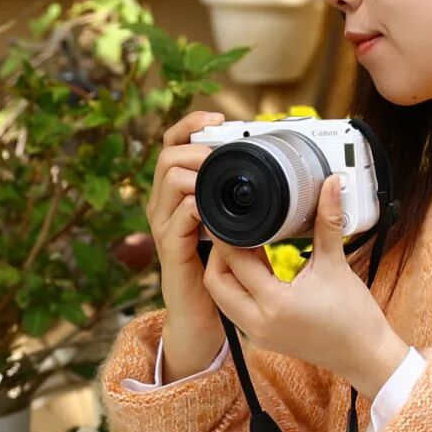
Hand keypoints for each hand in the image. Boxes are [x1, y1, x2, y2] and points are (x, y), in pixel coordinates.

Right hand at [147, 110, 225, 327]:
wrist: (204, 315)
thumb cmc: (219, 268)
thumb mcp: (230, 223)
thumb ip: (236, 198)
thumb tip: (266, 168)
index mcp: (177, 193)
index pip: (173, 143)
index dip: (191, 123)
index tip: (219, 116)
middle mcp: (164, 205)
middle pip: (168, 154)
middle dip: (197, 147)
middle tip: (223, 155)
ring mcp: (165, 226)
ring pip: (170, 179)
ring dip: (199, 173)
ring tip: (223, 180)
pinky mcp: (171, 249)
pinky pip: (179, 217)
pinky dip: (198, 207)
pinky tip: (216, 210)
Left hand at [203, 175, 408, 399]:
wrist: (364, 354)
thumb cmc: (353, 317)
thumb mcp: (336, 264)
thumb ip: (327, 221)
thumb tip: (331, 184)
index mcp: (274, 303)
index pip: (235, 262)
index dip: (228, 235)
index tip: (227, 214)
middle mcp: (258, 322)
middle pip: (216, 281)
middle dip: (220, 253)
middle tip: (233, 230)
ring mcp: (257, 334)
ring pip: (221, 297)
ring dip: (226, 272)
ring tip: (245, 246)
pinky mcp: (261, 338)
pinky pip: (234, 309)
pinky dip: (236, 288)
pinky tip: (255, 268)